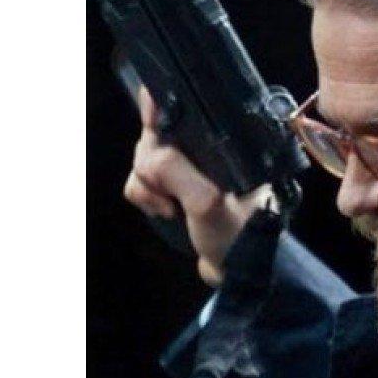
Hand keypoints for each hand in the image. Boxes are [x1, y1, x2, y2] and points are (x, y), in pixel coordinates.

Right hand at [123, 86, 271, 284]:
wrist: (237, 269)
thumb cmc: (236, 231)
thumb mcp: (206, 200)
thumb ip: (175, 171)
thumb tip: (150, 152)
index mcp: (220, 142)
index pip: (182, 108)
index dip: (158, 108)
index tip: (150, 119)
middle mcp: (201, 149)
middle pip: (152, 135)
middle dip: (153, 163)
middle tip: (170, 190)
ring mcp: (185, 169)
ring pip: (143, 159)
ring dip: (150, 186)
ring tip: (174, 207)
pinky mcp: (173, 187)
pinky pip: (139, 181)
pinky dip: (146, 197)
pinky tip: (167, 212)